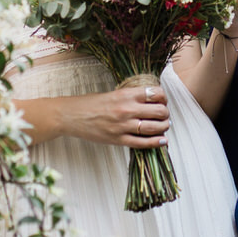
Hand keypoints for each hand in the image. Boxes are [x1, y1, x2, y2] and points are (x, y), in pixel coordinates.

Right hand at [35, 85, 169, 147]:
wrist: (72, 116)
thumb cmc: (91, 103)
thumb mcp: (113, 93)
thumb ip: (131, 97)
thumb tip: (151, 100)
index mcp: (125, 94)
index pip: (155, 93)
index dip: (163, 97)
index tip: (162, 100)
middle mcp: (127, 109)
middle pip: (159, 111)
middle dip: (165, 113)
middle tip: (164, 114)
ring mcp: (123, 126)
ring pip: (154, 127)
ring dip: (163, 126)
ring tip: (164, 126)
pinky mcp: (118, 140)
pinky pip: (143, 143)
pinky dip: (156, 142)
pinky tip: (162, 140)